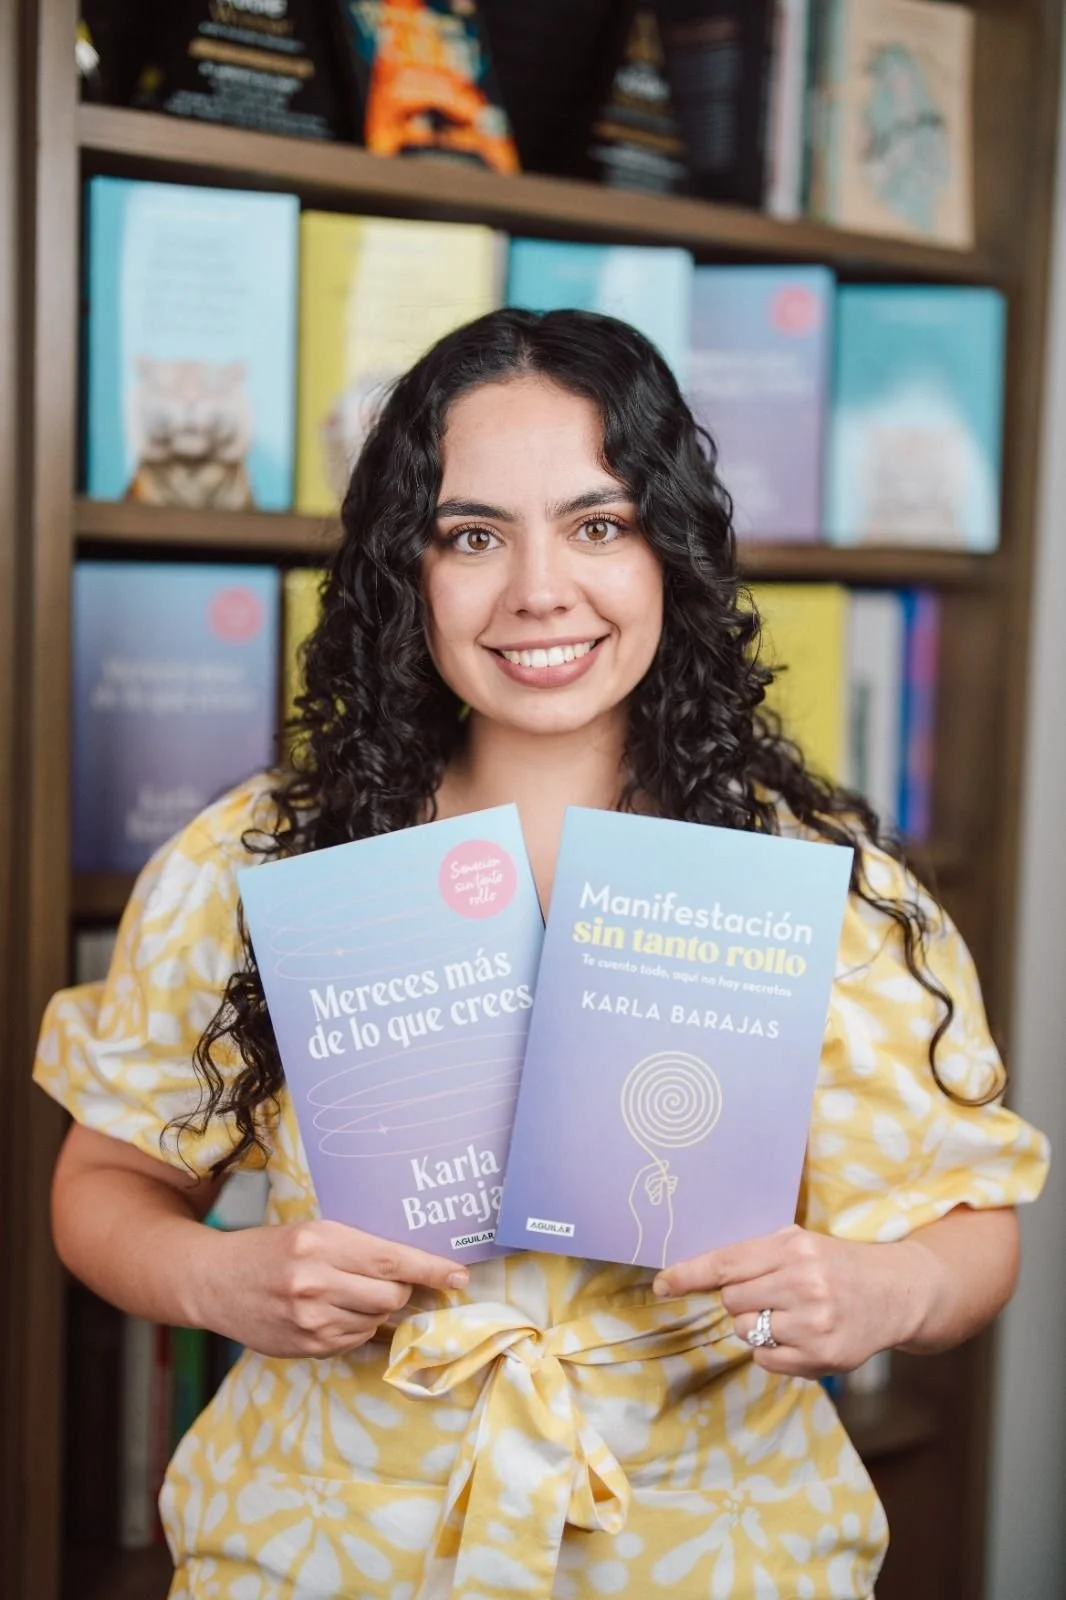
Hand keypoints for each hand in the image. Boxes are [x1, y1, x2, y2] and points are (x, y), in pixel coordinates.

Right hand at [194, 1219, 467, 1359]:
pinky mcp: (305, 1347)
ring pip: (375, 1321)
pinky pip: (354, 1341)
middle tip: (385, 1279)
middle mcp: (315, 1282)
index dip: (431, 1268)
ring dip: (374, 1310)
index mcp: (320, 1242)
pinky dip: (355, 1327)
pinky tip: (331, 1312)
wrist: (213, 1281)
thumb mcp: (312, 1232)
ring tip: (345, 1293)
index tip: (459, 1275)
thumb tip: (412, 1270)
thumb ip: (357, 1249)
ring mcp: (309, 1320)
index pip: (391, 1259)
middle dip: (398, 1289)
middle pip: (391, 1295)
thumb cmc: (270, 1249)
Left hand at [652, 1223, 939, 1376]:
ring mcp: (813, 1323)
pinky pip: (766, 1360)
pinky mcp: (823, 1356)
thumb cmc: (836, 1265)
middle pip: (731, 1300)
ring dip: (757, 1326)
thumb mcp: (800, 1244)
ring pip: (746, 1331)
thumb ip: (755, 1256)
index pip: (727, 1263)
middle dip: (740, 1300)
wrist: (896, 1292)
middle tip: (769, 1294)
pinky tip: (799, 1336)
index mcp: (793, 1248)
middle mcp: (803, 1283)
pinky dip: (773, 1351)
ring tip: (789, 1315)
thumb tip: (699, 1274)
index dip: (688, 1274)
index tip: (661, 1284)